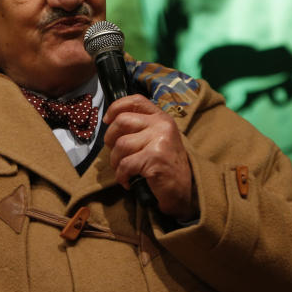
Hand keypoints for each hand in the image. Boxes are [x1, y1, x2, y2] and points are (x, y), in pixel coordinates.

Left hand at [103, 95, 196, 220]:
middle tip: (115, 153)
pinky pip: (125, 164)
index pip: (136, 101)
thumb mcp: (158, 139)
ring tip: (123, 170)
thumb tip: (111, 123)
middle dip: (110, 138)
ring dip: (116, 161)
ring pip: (121, 144)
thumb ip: (142, 128)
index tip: (107, 120)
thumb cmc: (167, 166)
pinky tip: (127, 181)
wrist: (184, 191)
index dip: (116, 107)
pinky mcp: (154, 158)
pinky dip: (121, 176)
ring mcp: (159, 140)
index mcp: (162, 118)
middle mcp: (162, 125)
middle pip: (122, 121)